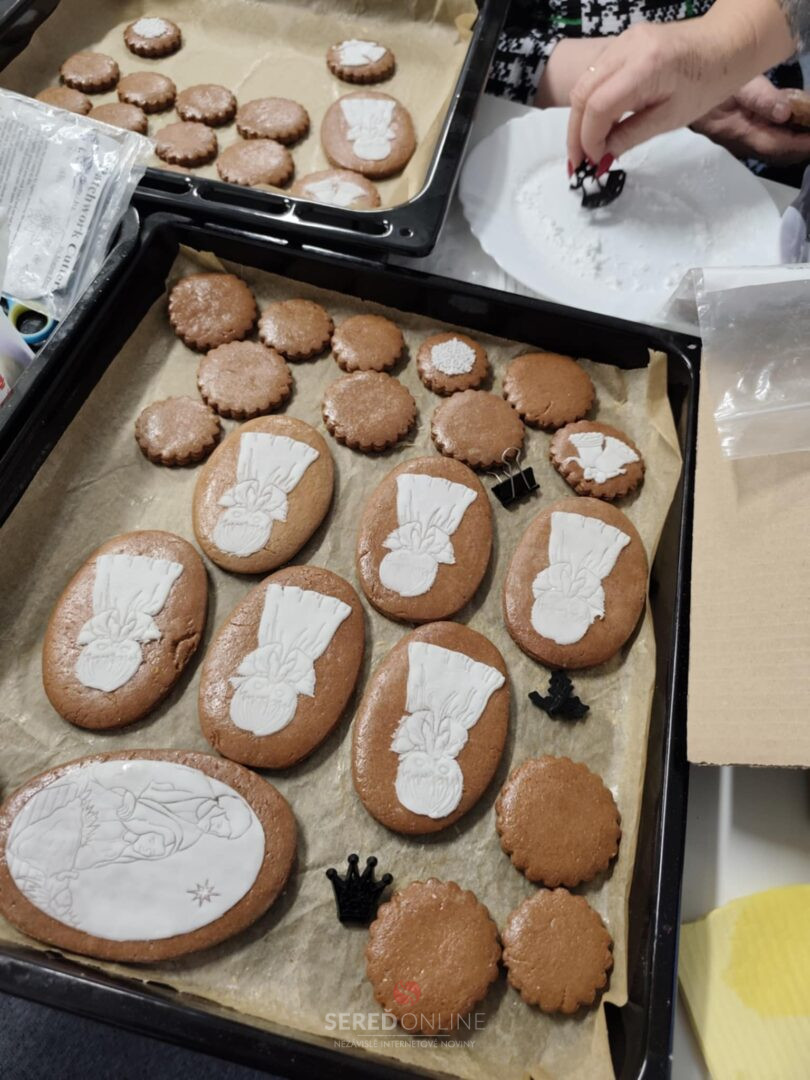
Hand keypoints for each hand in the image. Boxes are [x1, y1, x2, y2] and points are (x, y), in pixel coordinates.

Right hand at [566, 4, 795, 170]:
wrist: (726, 43)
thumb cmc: (708, 82)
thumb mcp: (671, 118)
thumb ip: (630, 136)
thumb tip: (601, 157)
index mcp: (645, 67)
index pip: (598, 106)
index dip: (588, 139)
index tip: (592, 163)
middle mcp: (627, 47)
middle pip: (582, 93)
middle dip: (575, 132)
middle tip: (578, 163)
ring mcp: (622, 40)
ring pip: (583, 83)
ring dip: (579, 118)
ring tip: (585, 147)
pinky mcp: (622, 42)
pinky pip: (594, 75)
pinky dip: (589, 102)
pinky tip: (596, 123)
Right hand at [691, 76, 809, 163]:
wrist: (683, 88)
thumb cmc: (709, 82)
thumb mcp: (736, 83)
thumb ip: (760, 98)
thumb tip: (785, 114)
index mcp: (741, 133)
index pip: (778, 147)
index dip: (803, 145)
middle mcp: (743, 144)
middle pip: (780, 155)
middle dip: (803, 148)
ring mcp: (743, 141)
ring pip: (776, 150)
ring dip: (797, 144)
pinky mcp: (743, 133)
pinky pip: (771, 140)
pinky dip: (789, 136)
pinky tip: (798, 124)